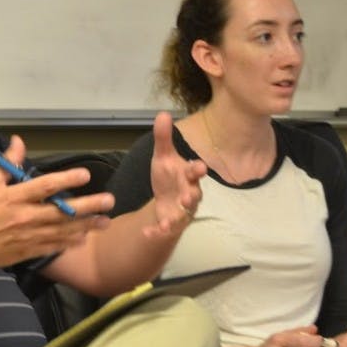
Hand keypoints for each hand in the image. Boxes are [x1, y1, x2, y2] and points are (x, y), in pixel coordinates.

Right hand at [0, 135, 111, 270]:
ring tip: (105, 222)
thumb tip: (19, 141)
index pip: (45, 186)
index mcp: (14, 197)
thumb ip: (7, 163)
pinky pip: (54, 247)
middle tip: (109, 201)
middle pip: (62, 211)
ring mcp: (28, 236)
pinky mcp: (28, 251)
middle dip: (88, 206)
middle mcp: (25, 217)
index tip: (86, 174)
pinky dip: (69, 243)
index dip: (67, 179)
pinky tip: (83, 237)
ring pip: (63, 231)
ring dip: (86, 226)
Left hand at [145, 112, 207, 238]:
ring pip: (182, 215)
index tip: (200, 167)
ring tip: (167, 223)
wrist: (166, 199)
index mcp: (188, 175)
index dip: (197, 169)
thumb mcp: (162, 156)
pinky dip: (157, 232)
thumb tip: (162, 114)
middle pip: (193, 196)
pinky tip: (147, 233)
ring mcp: (181, 210)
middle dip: (191, 196)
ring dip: (176, 218)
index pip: (195, 171)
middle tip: (188, 197)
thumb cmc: (169, 176)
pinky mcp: (171, 222)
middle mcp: (189, 194)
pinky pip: (166, 229)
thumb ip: (163, 138)